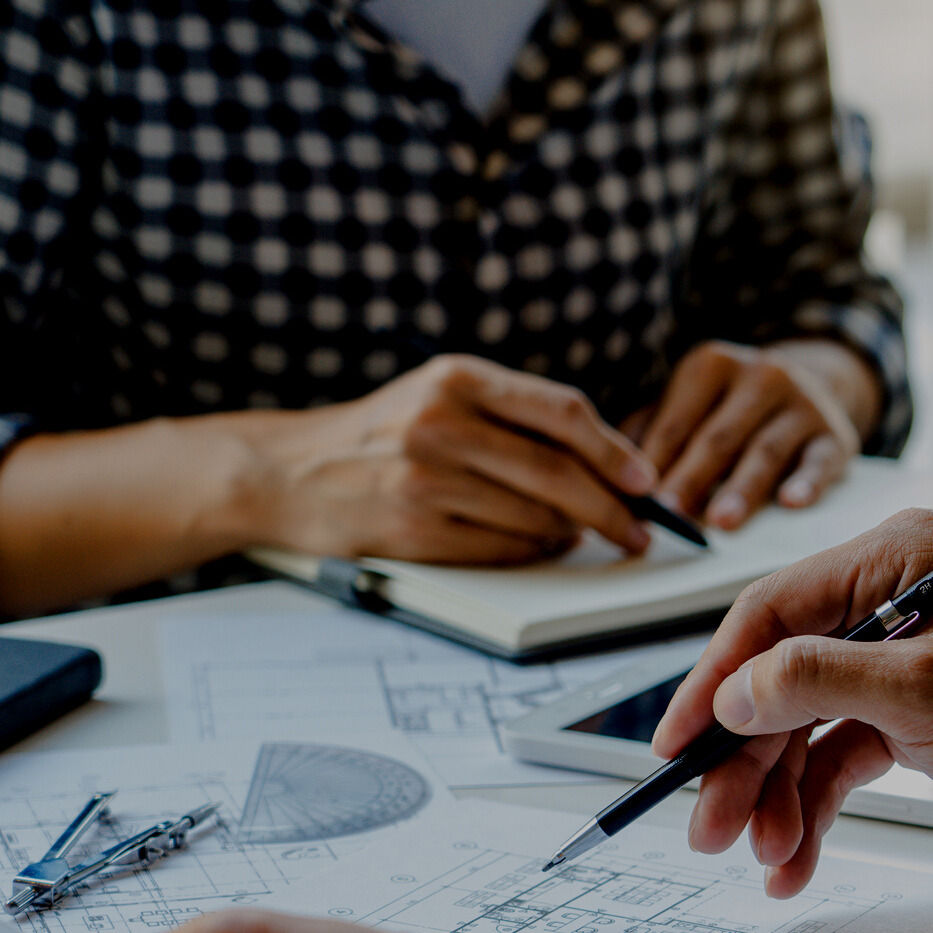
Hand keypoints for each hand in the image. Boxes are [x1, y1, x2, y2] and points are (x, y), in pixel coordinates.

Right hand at [238, 353, 659, 562]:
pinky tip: (541, 548)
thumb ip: (512, 414)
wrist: (287, 472)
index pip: (562, 412)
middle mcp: (441, 423)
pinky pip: (501, 550)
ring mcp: (425, 479)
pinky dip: (532, 554)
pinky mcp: (414, 530)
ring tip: (580, 535)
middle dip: (612, 510)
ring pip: (534, 518)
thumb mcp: (439, 395)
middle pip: (558, 473)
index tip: (645, 480)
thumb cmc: (379, 434)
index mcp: (456, 378)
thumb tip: (605, 459)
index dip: (615, 451)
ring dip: (570, 535)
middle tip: (639, 530)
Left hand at [635, 339, 879, 530]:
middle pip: (718, 437)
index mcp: (711, 366)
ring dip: (742, 488)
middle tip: (672, 514)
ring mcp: (801, 404)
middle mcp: (759, 375)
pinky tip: (791, 503)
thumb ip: (650, 432)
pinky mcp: (834, 434)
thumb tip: (604, 474)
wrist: (813, 387)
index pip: (677, 422)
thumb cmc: (732, 408)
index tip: (636, 501)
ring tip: (722, 521)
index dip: (655, 463)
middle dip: (693, 478)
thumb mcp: (691, 404)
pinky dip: (806, 482)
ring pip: (765, 451)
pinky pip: (819, 461)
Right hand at [650, 510, 932, 895]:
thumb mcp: (923, 694)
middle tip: (710, 828)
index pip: (772, 614)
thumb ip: (817, 682)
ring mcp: (900, 658)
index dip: (715, 684)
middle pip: (780, 679)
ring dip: (779, 797)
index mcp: (897, 556)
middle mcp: (892, 596)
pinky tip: (797, 857)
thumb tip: (735, 694)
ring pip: (804, 727)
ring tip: (767, 860)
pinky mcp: (912, 713)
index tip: (676, 746)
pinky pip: (839, 756)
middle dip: (746, 762)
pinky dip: (816, 806)